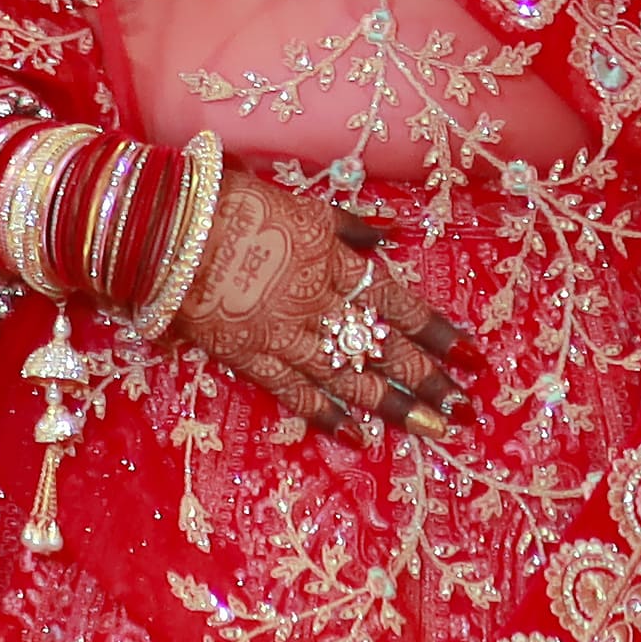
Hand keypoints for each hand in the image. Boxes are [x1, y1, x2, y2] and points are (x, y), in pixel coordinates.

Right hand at [165, 181, 465, 440]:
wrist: (169, 231)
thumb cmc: (235, 205)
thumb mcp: (304, 206)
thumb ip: (349, 227)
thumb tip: (392, 237)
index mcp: (334, 261)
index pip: (398, 304)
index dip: (436, 332)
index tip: (472, 356)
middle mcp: (318, 303)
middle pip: (382, 348)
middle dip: (427, 379)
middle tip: (464, 409)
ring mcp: (284, 335)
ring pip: (349, 377)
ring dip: (392, 405)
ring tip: (430, 428)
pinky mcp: (250, 358)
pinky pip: (295, 393)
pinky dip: (327, 415)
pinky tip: (357, 436)